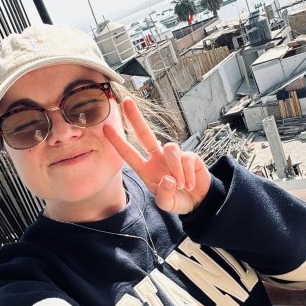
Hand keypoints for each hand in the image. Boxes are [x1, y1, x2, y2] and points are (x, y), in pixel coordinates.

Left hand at [103, 98, 211, 214]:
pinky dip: (188, 174)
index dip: (118, 142)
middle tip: (126, 101)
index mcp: (147, 170)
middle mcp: (158, 159)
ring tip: (181, 185)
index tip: (106, 128)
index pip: (129, 154)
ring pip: (170, 148)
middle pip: (145, 134)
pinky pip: (186, 159)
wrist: (199, 202)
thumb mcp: (167, 204)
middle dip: (136, 118)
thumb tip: (168, 178)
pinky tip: (190, 184)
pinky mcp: (190, 156)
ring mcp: (174, 156)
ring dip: (175, 169)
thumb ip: (164, 195)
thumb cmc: (178, 200)